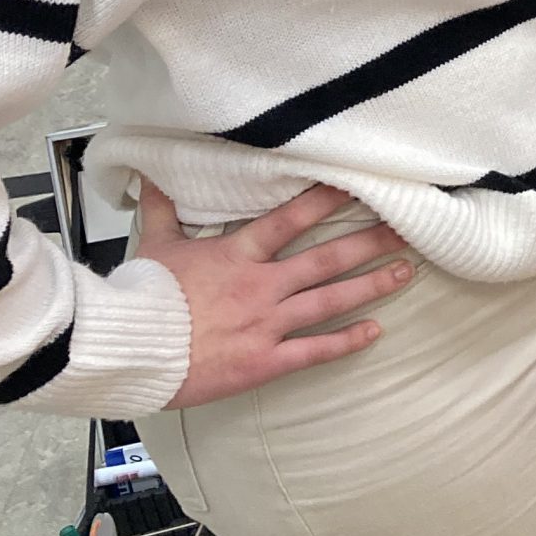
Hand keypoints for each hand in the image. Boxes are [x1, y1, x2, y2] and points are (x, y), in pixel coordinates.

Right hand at [141, 181, 410, 409]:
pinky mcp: (265, 361)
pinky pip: (314, 350)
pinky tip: (375, 331)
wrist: (131, 350)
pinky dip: (347, 341)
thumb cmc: (141, 299)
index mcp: (237, 255)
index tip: (360, 187)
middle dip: (369, 242)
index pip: (291, 219)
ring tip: (405, 272)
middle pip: (326, 259)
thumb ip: (164, 209)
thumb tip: (153, 175)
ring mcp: (266, 324)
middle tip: (405, 230)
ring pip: (330, 300)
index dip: (327, 200)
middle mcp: (260, 286)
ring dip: (371, 285)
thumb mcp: (154, 245)